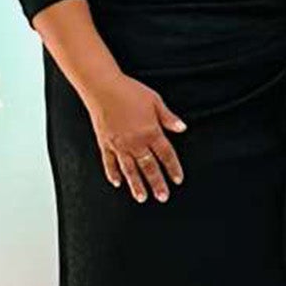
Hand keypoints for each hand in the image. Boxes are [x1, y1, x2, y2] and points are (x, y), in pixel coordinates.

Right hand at [82, 72, 185, 202]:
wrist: (103, 87)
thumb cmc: (130, 91)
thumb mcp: (155, 101)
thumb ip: (169, 118)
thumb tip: (182, 128)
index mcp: (150, 132)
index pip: (165, 155)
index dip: (173, 168)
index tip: (178, 180)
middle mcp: (135, 142)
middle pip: (149, 167)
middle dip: (157, 183)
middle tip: (163, 197)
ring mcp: (119, 145)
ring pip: (129, 170)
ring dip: (136, 185)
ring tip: (142, 198)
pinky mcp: (104, 143)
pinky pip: (109, 163)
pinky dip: (112, 174)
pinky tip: (117, 183)